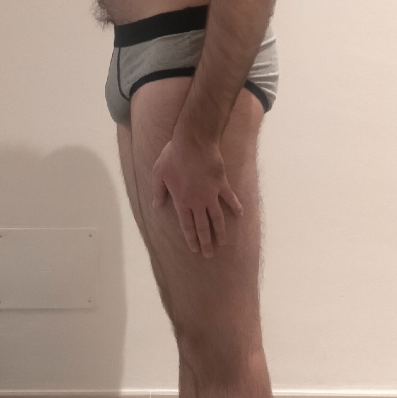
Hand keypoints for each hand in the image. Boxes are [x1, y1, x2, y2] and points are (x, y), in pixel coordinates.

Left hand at [151, 132, 242, 258]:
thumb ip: (158, 191)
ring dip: (220, 231)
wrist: (194, 142)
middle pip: (203, 226)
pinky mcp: (221, 183)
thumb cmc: (173, 156)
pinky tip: (240, 214)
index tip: (195, 249)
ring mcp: (211, 194)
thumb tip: (156, 205)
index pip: (187, 225)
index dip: (191, 238)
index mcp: (182, 201)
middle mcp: (197, 202)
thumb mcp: (159, 173)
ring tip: (223, 243)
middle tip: (209, 255)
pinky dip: (235, 206)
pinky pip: (230, 198)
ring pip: (217, 217)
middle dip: (206, 242)